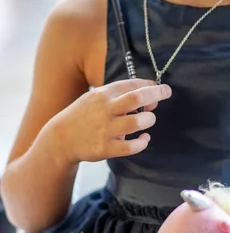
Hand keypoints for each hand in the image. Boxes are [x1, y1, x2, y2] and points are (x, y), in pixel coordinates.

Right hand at [49, 79, 170, 164]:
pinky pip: (131, 147)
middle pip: (136, 98)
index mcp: (103, 94)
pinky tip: (144, 139)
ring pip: (137, 122)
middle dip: (155, 94)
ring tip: (148, 120)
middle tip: (166, 92)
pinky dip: (142, 142)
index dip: (149, 84)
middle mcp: (105, 109)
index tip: (159, 87)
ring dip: (149, 120)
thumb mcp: (96, 98)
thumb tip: (148, 96)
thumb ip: (119, 96)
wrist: (60, 138)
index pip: (131, 84)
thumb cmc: (84, 115)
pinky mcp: (105, 148)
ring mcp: (105, 129)